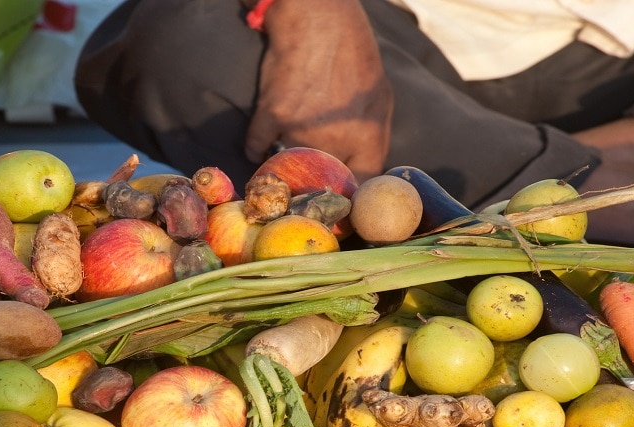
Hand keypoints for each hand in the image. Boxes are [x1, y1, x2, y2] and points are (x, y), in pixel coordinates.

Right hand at [244, 0, 392, 181]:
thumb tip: (361, 174)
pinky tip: (259, 142)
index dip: (348, 197)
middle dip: (310, 183)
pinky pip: (256, 145)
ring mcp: (303, 127)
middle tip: (302, 181)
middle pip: (319, 181)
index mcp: (369, 134)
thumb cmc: (350, 54)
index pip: (360, 185)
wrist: (317, 19)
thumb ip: (371, 138)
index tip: (335, 201)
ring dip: (281, 162)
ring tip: (281, 151)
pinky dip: (255, 146)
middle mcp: (338, 137)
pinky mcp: (273, 114)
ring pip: (286, 164)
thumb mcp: (378, 97)